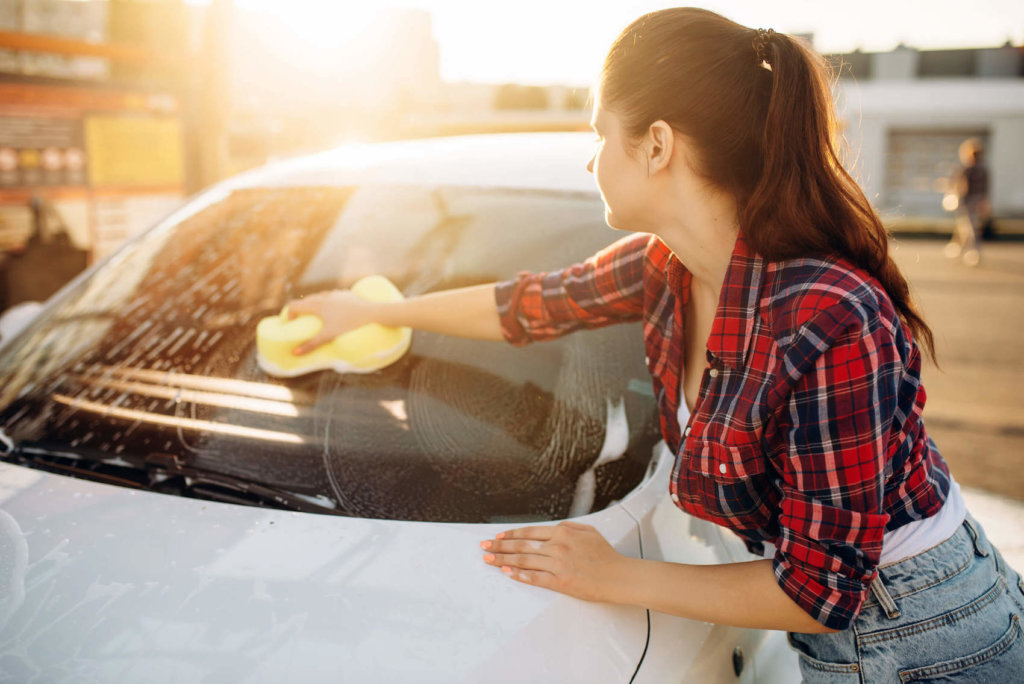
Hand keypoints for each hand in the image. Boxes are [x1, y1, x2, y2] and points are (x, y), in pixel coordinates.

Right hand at [284, 290, 373, 354]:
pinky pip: (332, 297)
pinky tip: (334, 312)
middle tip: (302, 322)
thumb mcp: (329, 336)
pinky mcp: (346, 294)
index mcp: (316, 305)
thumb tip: (294, 353)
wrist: (372, 314)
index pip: (294, 305)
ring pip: (319, 297)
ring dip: (314, 306)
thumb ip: (311, 344)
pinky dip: (327, 303)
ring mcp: (335, 293)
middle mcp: (324, 296)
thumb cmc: (349, 325)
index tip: (292, 324)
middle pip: (305, 300)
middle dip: (301, 310)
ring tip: (318, 318)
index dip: (289, 314)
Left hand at [480, 521, 629, 602]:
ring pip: (524, 561)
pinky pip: (535, 578)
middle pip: (521, 546)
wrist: (619, 577)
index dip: (511, 534)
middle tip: (484, 547)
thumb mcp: (588, 532)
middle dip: (499, 546)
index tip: (498, 536)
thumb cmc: (606, 555)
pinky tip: (508, 573)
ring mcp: (558, 565)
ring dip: (503, 560)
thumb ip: (568, 527)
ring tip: (489, 560)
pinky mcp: (561, 582)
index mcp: (563, 532)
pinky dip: (519, 576)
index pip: (529, 532)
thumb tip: (551, 528)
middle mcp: (558, 547)